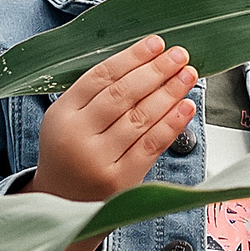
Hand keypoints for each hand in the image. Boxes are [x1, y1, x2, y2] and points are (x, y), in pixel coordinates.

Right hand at [28, 35, 196, 250]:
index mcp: (61, 115)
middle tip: (179, 54)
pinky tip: (186, 106)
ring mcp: (98, 160)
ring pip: (140, 117)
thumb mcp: (68, 121)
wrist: (64, 207)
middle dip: (156, 70)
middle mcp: (77, 137)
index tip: (156, 43)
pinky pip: (151, 145)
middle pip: (123, 94)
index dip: (132, 57)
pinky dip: (172, 123)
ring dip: (169, 92)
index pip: (101, 76)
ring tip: (188, 74)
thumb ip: (97, 94)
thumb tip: (146, 61)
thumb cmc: (72, 155)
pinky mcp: (120, 180)